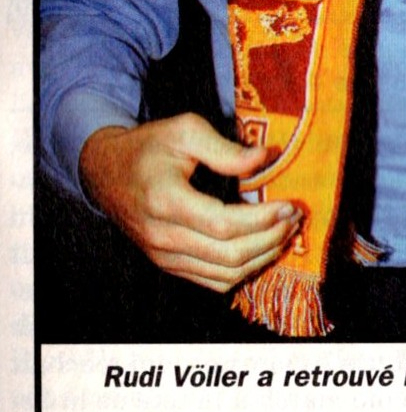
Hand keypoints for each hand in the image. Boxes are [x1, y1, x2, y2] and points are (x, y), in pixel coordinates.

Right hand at [79, 113, 301, 291]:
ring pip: (224, 275)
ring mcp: (164, 257)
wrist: (106, 172)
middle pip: (229, 256)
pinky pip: (212, 281)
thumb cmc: (148, 147)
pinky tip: (261, 249)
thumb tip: (265, 158)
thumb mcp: (185, 131)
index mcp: (166, 201)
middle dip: (270, 240)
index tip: (289, 206)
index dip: (263, 221)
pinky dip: (242, 271)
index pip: (224, 226)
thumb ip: (225, 149)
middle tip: (294, 219)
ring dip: (262, 258)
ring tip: (284, 233)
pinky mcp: (168, 265)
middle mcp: (163, 237)